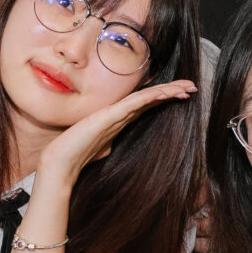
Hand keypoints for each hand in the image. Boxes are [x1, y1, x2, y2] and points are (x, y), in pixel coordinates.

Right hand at [35, 80, 195, 186]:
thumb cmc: (74, 158)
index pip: (144, 106)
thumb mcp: (99, 151)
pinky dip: (152, 96)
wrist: (60, 165)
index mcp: (116, 122)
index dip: (162, 99)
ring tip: (187, 88)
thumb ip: (106, 146)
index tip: (181, 96)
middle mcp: (117, 115)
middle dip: (171, 91)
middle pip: (149, 98)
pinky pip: (135, 103)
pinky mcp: (109, 116)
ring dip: (168, 91)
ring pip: (146, 97)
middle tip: (191, 86)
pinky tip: (167, 93)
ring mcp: (113, 114)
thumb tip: (111, 149)